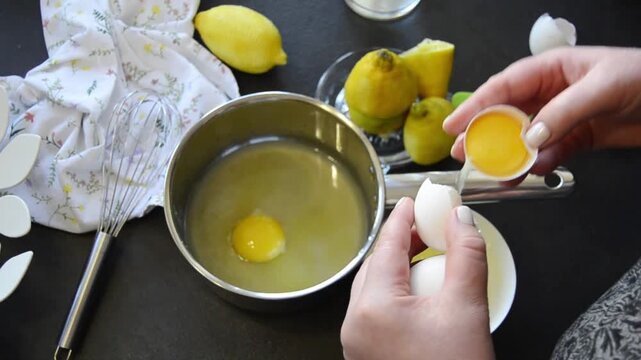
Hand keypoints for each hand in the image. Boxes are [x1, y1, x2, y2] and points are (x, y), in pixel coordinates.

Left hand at [341, 198, 493, 359]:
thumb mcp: (468, 309)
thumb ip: (466, 256)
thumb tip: (461, 219)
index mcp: (372, 308)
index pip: (386, 247)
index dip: (401, 219)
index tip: (412, 202)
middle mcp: (354, 325)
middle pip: (376, 267)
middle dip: (402, 244)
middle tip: (428, 229)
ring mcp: (357, 342)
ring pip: (375, 290)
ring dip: (400, 270)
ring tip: (430, 258)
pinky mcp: (367, 354)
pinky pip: (376, 313)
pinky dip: (396, 296)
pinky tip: (421, 293)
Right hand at [443, 46, 640, 174]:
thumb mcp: (601, 88)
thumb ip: (562, 112)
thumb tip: (529, 138)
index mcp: (550, 69)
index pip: (503, 87)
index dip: (475, 105)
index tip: (454, 126)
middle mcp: (550, 92)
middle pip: (506, 114)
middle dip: (483, 134)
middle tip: (464, 153)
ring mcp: (561, 117)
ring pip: (524, 138)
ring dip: (509, 155)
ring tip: (494, 172)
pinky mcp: (575, 138)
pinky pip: (548, 153)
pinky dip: (538, 164)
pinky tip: (531, 172)